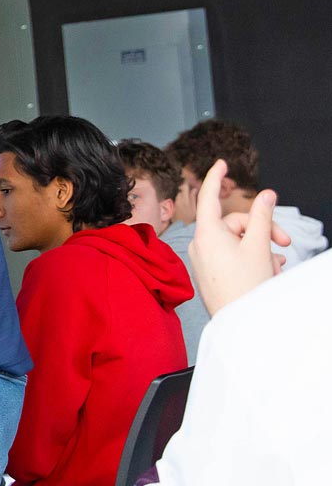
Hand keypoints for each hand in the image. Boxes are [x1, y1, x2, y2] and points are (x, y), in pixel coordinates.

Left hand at [189, 160, 292, 314]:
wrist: (239, 323)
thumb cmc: (246, 285)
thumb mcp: (259, 245)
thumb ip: (262, 217)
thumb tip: (266, 194)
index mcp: (207, 234)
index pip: (208, 197)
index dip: (215, 178)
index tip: (221, 162)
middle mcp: (201, 244)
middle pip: (235, 223)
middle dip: (263, 230)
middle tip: (285, 242)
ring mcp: (204, 259)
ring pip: (238, 241)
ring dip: (261, 248)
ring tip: (275, 265)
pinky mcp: (210, 271)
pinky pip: (232, 255)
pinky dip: (251, 258)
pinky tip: (269, 270)